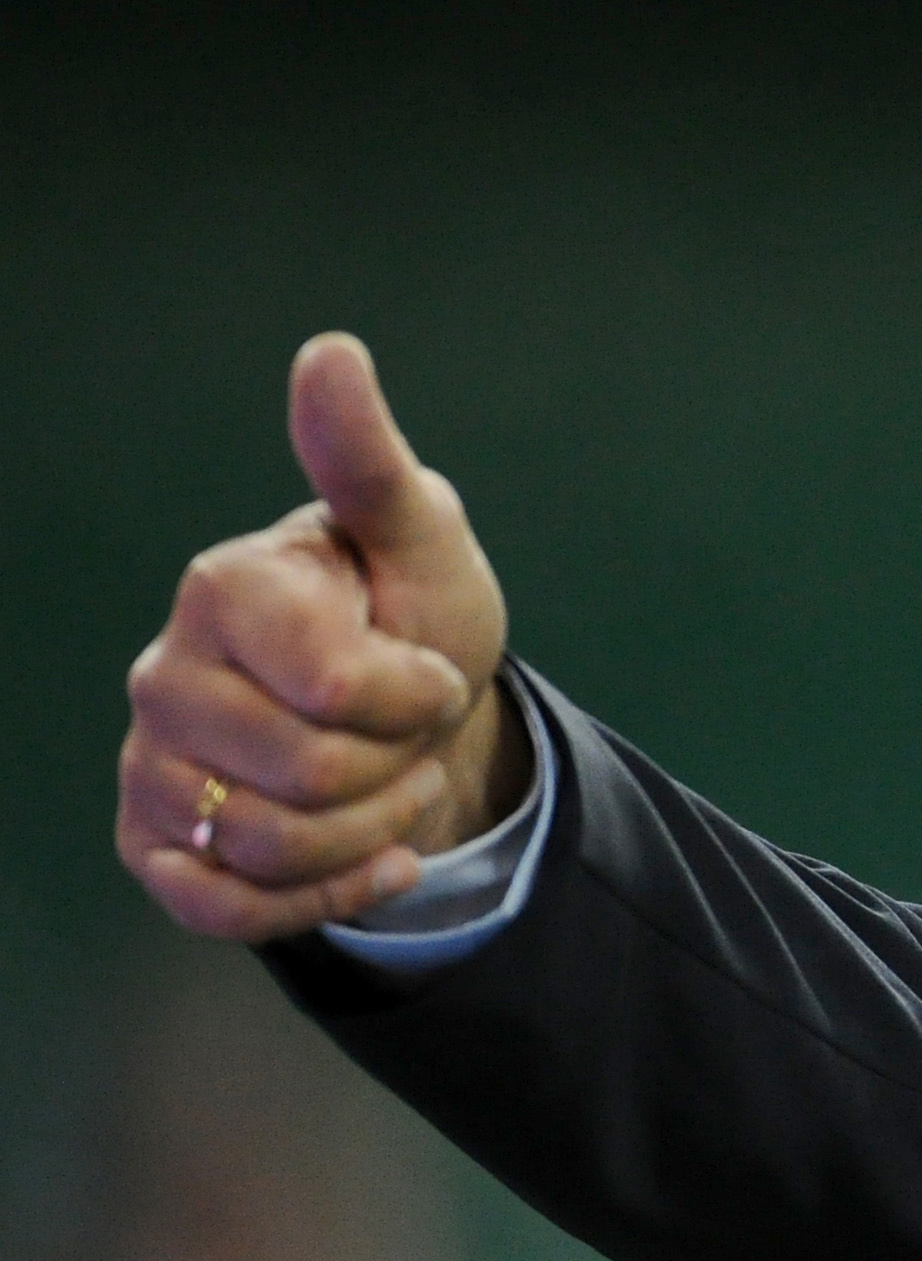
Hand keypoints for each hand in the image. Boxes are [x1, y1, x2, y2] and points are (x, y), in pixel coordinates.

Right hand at [117, 333, 528, 941]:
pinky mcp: (155, 844)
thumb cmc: (412, 608)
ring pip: (270, 849)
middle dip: (396, 767)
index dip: (419, 692)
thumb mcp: (421, 537)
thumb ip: (369, 461)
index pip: (339, 688)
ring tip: (390, 785)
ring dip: (371, 832)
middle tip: (407, 732)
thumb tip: (331, 351)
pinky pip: (226, 908)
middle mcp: (165, 675)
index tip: (430, 665)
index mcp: (223, 589)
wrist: (412, 710)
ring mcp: (152, 763)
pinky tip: (379, 859)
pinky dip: (325, 899)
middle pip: (310, 777)